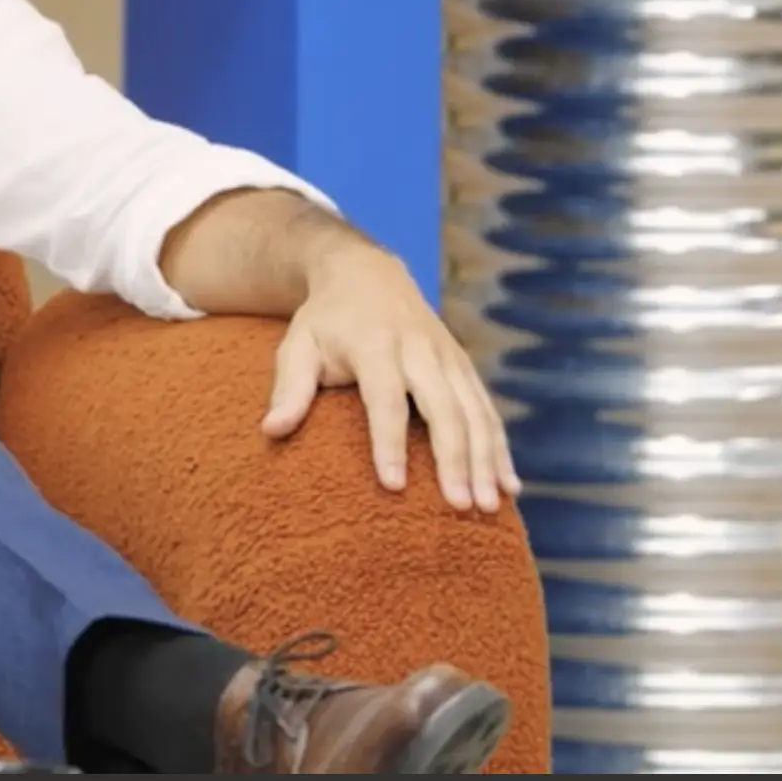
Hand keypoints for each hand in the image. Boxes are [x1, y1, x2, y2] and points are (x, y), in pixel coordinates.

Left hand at [261, 243, 520, 512]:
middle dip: (454, 460)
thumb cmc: (326, 321)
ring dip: (486, 461)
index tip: (394, 486)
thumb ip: (288, 387)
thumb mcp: (298, 343)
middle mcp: (420, 350)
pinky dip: (501, 448)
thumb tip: (271, 431)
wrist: (367, 273)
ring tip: (489, 507)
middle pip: (443, 409)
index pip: (386, 399)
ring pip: (475, 412)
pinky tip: (510, 487)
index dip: (390, 443)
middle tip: (459, 507)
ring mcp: (449, 357)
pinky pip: (488, 410)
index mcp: (375, 345)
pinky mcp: (465, 366)